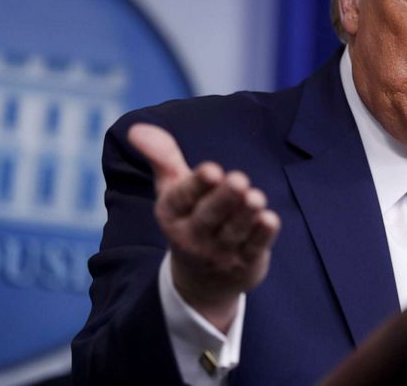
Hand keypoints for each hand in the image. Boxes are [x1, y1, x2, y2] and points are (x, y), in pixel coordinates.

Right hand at [128, 123, 280, 331]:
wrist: (204, 280)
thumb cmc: (190, 217)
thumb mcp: (172, 189)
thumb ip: (162, 157)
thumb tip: (137, 128)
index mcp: (172, 214)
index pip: (182, 198)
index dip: (197, 184)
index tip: (212, 170)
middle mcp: (193, 236)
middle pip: (209, 216)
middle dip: (224, 198)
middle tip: (239, 180)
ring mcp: (220, 253)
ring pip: (234, 231)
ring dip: (245, 214)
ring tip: (255, 197)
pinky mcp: (245, 263)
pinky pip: (254, 248)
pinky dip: (263, 235)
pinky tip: (270, 220)